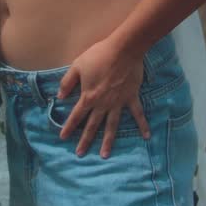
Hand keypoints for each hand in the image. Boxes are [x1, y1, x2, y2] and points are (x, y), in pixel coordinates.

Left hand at [56, 38, 150, 157]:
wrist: (123, 50)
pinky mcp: (131, 98)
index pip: (76, 115)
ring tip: (104, 155)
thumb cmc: (98, 56)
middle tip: (80, 154)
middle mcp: (103, 104)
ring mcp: (118, 103)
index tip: (63, 137)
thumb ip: (67, 82)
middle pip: (92, 126)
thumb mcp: (77, 66)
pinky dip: (142, 125)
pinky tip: (146, 136)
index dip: (69, 127)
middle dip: (85, 140)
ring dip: (108, 141)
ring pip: (112, 126)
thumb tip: (59, 96)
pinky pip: (137, 114)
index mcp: (88, 97)